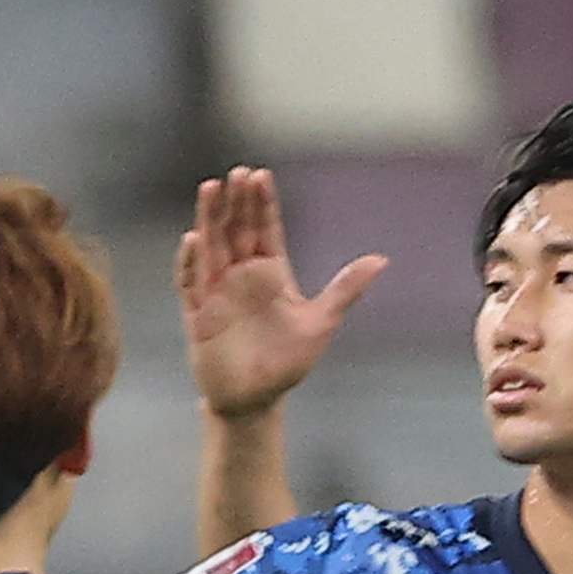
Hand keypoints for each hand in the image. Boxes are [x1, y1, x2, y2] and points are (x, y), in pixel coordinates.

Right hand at [179, 165, 382, 419]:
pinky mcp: (198, 314)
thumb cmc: (287, 362)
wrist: (254, 400)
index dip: (263, 203)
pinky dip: (191, 262)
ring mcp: (217, 292)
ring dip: (209, 219)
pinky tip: (194, 240)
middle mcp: (241, 276)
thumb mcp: (321, 323)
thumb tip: (382, 260)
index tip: (260, 175)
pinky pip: (190, 283)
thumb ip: (346, 289)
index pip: (266, 228)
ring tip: (211, 189)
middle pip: (237, 229)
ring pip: (211, 246)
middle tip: (238, 173)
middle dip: (236, 202)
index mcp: (271, 273)